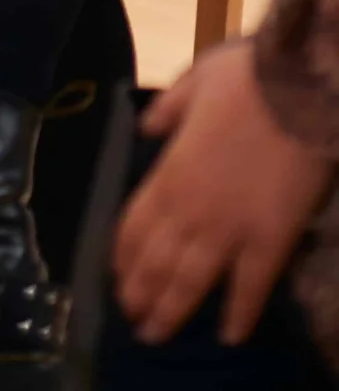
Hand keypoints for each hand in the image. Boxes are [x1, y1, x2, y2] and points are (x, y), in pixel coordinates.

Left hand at [114, 41, 332, 345]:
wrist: (298, 88)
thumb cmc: (245, 79)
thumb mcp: (192, 82)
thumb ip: (166, 111)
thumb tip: (146, 128)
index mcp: (170, 171)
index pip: (135, 223)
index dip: (123, 255)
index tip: (117, 276)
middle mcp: (191, 208)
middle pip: (157, 260)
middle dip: (141, 291)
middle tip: (133, 317)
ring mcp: (230, 228)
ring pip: (192, 280)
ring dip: (172, 310)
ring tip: (157, 334)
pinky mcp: (271, 240)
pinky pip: (251, 286)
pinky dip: (240, 313)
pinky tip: (230, 335)